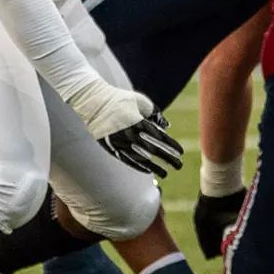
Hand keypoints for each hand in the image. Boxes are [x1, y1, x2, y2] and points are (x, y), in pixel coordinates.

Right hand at [68, 80, 183, 177]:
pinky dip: (138, 166)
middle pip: (152, 149)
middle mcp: (129, 134)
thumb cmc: (120, 99)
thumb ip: (155, 113)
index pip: (159, 137)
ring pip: (140, 158)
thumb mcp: (140, 101)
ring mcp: (118, 142)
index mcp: (138, 121)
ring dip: (154, 167)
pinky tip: (148, 171)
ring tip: (166, 174)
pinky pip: (126, 159)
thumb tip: (167, 126)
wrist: (93, 102)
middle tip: (179, 166)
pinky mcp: (110, 147)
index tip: (181, 152)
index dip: (171, 145)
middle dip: (167, 159)